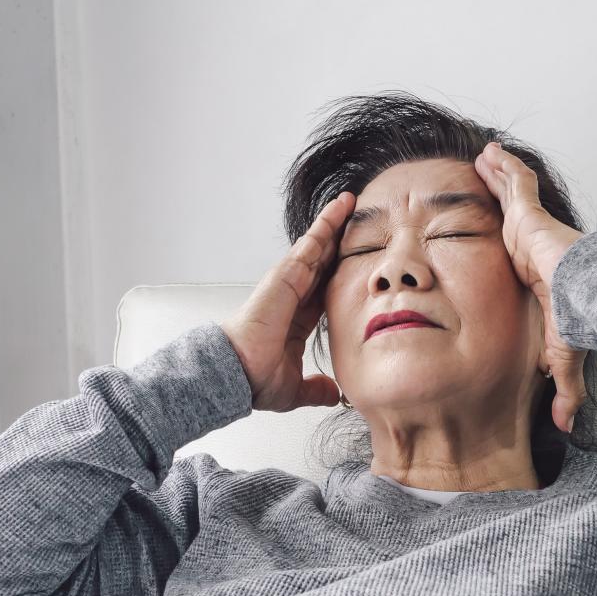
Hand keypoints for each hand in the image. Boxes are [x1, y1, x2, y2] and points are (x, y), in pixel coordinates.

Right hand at [219, 192, 353, 412]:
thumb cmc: (254, 378)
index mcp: (298, 319)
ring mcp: (288, 282)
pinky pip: (311, 243)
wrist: (237, 374)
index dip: (342, 275)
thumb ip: (315, 388)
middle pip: (323, 262)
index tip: (359, 264)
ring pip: (317, 246)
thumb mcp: (294, 387)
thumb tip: (333, 393)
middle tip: (359, 221)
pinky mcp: (285, 274)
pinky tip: (341, 208)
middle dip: (339, 241)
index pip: (326, 290)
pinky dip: (326, 224)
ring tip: (351, 202)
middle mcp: (293, 296)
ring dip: (334, 223)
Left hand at [474, 141, 587, 432]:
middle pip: (512, 217)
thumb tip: (565, 427)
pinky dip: (501, 166)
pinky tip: (487, 153)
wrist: (588, 295)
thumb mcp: (563, 355)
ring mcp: (533, 226)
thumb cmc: (581, 318)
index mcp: (538, 272)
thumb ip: (563, 388)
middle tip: (482, 186)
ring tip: (481, 161)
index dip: (511, 241)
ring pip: (511, 196)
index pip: (519, 252)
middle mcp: (535, 246)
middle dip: (500, 200)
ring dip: (497, 178)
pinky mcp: (530, 213)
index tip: (504, 238)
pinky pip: (513, 182)